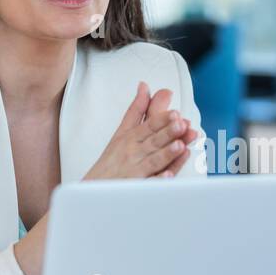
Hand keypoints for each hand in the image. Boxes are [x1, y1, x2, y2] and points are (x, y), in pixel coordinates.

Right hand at [83, 83, 198, 180]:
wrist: (95, 188)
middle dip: (167, 132)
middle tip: (180, 123)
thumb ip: (137, 109)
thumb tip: (144, 86)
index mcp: (131, 137)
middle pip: (153, 141)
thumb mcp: (122, 131)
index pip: (148, 126)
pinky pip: (148, 185)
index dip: (161, 119)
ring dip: (166, 153)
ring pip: (153, 161)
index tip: (175, 113)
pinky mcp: (136, 188)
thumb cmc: (112, 160)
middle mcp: (134, 152)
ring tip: (179, 145)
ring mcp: (136, 171)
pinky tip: (168, 177)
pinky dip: (157, 181)